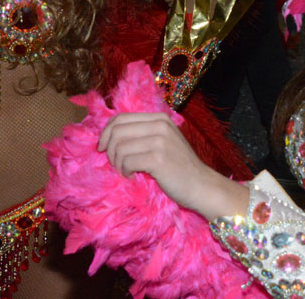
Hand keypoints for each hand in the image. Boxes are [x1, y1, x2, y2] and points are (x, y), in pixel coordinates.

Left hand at [98, 112, 248, 220]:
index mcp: (159, 118)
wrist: (202, 186)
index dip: (106, 133)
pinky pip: (127, 161)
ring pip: (119, 147)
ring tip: (125, 171)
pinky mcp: (158, 158)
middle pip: (117, 131)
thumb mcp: (164, 142)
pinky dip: (125, 170)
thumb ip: (143, 134)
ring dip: (117, 163)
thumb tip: (109, 136)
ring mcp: (160, 141)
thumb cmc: (180, 168)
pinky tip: (132, 176)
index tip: (102, 148)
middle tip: (114, 163)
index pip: (121, 118)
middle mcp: (160, 125)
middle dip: (108, 149)